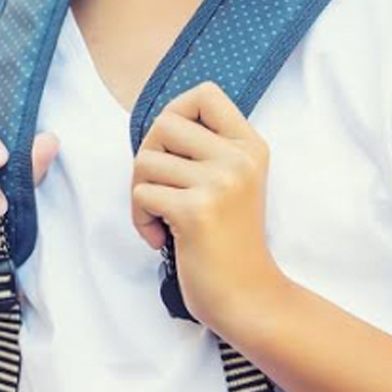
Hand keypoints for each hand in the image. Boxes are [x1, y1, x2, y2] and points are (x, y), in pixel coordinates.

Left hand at [130, 81, 284, 333]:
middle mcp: (239, 158)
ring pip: (145, 160)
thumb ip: (206, 150)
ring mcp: (219, 183)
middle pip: (164, 123)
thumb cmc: (229, 242)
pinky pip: (142, 194)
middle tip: (159, 190)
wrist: (250, 298)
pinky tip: (160, 239)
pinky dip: (141, 219)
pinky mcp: (196, 211)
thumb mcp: (232, 183)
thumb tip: (157, 123)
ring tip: (161, 220)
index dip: (175, 111)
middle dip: (148, 156)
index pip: (205, 93)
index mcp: (250, 146)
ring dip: (141, 194)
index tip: (172, 149)